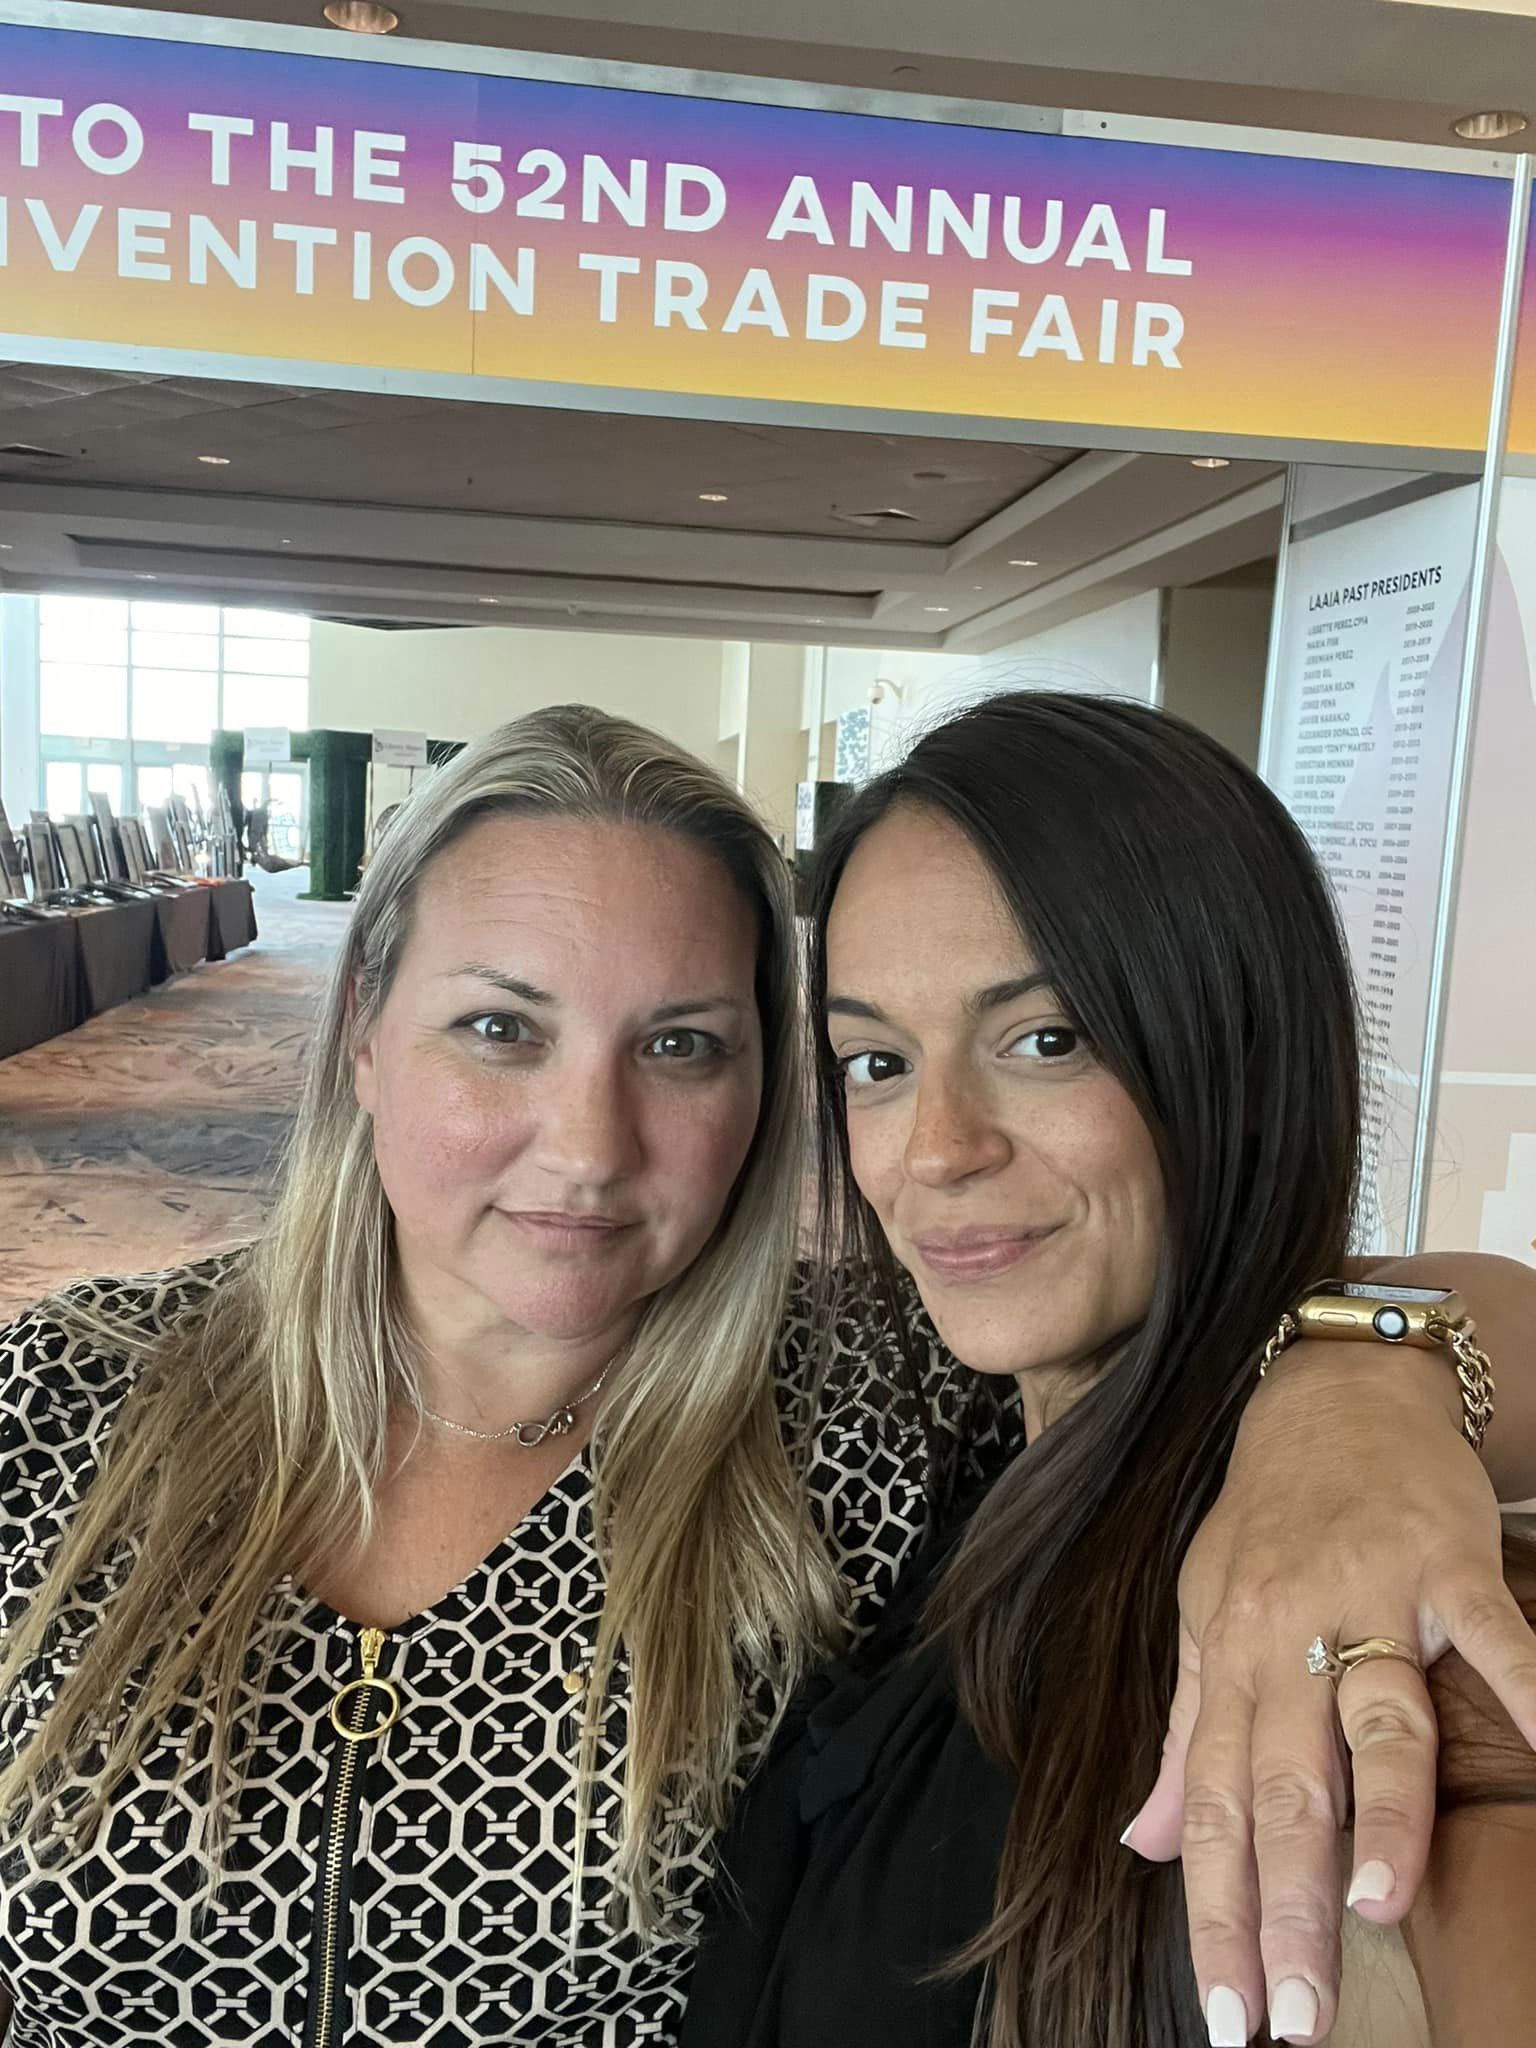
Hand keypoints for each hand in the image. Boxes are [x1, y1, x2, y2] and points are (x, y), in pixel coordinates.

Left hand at [1119, 1340, 1535, 2045]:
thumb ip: (1185, 1734)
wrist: (1332, 1391)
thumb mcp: (1206, 1616)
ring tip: (1378, 1908)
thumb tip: (1143, 1844)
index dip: (1217, 1913)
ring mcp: (1371, 1589)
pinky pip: (1494, 1635)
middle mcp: (1288, 1625)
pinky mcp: (1449, 1558)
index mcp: (1228, 1650)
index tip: (1231, 2017)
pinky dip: (1526, 1688)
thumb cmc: (1268, 1520)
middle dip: (1287, 1903)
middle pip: (1285, 1780)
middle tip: (1294, 2016)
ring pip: (1374, 1714)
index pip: (1213, 1804)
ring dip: (1380, 1810)